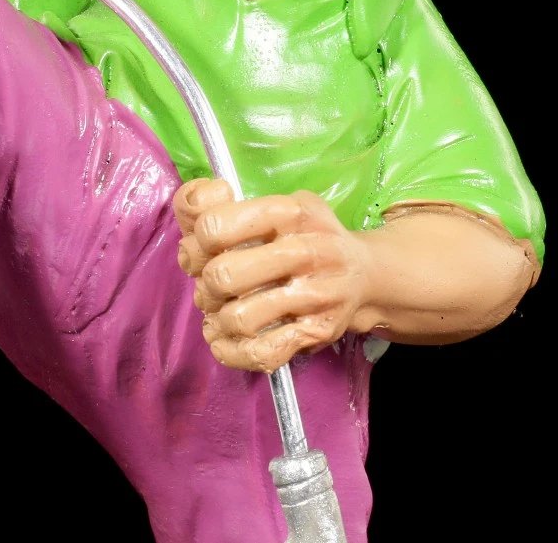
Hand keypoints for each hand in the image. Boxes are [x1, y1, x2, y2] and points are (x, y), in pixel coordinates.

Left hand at [174, 178, 372, 373]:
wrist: (366, 274)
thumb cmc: (305, 234)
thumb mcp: (270, 203)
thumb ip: (219, 203)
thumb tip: (192, 210)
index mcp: (288, 211)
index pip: (214, 226)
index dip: (196, 240)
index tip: (204, 247)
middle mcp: (305, 250)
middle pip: (222, 275)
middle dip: (205, 283)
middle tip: (212, 285)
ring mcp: (314, 295)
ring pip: (238, 319)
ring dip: (216, 319)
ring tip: (219, 312)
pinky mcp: (316, 332)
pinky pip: (260, 353)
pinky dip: (231, 352)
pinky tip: (225, 340)